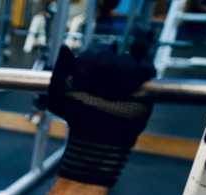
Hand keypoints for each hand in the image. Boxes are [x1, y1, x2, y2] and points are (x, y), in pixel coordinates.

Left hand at [48, 45, 154, 186]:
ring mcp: (125, 76)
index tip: (84, 82)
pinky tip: (132, 84)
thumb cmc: (76, 119)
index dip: (88, 64)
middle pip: (109, 53)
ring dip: (121, 72)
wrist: (97, 137)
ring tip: (116, 90)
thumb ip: (59, 72)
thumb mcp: (58, 97)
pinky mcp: (142, 85)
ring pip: (126, 59)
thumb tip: (65, 46)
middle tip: (101, 88)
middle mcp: (106, 70)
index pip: (91, 53)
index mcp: (87, 69)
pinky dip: (142, 71)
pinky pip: (146, 68)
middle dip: (104, 67)